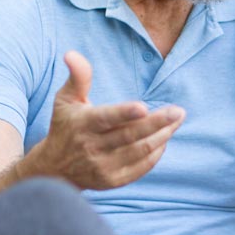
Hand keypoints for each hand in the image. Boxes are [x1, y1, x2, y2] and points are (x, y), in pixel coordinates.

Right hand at [31, 51, 184, 189]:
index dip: (124, 114)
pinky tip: (164, 138)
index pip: (106, 119)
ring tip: (177, 121)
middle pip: (130, 135)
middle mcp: (92, 148)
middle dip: (157, 123)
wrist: (55, 169)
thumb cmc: (65, 126)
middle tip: (179, 112)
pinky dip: (156, 153)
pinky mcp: (112, 181)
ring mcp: (103, 167)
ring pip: (139, 151)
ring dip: (162, 136)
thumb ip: (78, 76)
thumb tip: (72, 54)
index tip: (144, 107)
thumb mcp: (66, 99)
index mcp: (83, 124)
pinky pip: (141, 167)